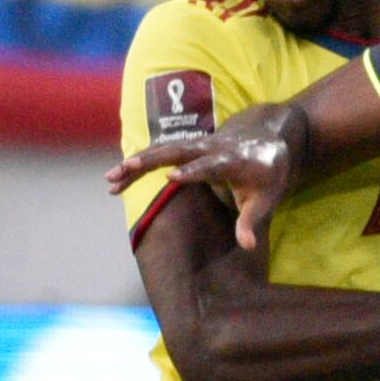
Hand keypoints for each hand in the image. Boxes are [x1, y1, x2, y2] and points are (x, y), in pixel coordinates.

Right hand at [109, 106, 301, 249]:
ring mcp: (198, 143)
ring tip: (110, 181)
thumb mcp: (268, 198)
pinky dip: (139, 164)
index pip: (211, 165)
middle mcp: (213, 147)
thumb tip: (248, 247)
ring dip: (136, 164)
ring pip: (162, 150)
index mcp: (234, 159)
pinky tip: (118, 179)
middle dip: (150, 160)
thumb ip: (253, 221)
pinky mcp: (188, 146)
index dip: (193, 171)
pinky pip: (160, 153)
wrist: (269, 134)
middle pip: (177, 150)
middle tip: (124, 169)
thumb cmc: (269, 172)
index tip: (171, 177)